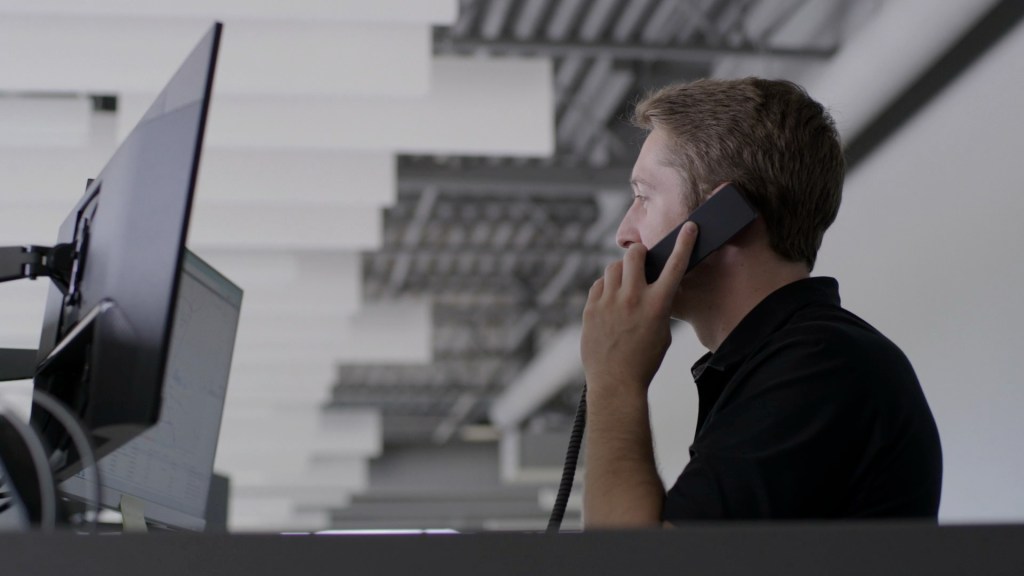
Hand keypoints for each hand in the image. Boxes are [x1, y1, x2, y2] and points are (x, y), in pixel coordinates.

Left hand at [581, 221, 697, 398]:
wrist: (615, 383)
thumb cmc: (644, 361)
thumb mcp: (662, 332)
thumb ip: (658, 306)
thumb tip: (652, 290)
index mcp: (658, 305)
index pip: (675, 265)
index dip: (684, 243)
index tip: (690, 228)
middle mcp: (633, 298)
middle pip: (634, 255)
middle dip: (639, 253)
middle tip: (641, 259)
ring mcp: (609, 302)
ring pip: (613, 267)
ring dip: (622, 271)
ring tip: (624, 287)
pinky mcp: (591, 309)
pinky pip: (599, 285)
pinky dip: (606, 288)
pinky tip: (610, 302)